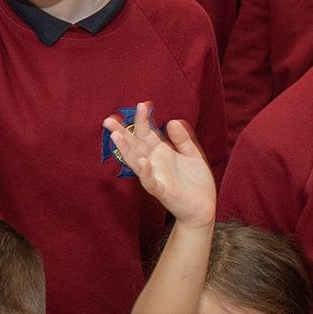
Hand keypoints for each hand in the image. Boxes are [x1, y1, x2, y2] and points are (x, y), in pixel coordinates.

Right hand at [105, 104, 216, 224]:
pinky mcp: (162, 191)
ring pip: (136, 161)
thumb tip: (172, 121)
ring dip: (126, 149)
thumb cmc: (196, 183)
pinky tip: (142, 161)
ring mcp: (156, 177)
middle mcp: (154, 163)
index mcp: (160, 153)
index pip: (146, 134)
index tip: (141, 105)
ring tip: (117, 136)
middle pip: (134, 145)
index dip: (142, 120)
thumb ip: (182, 139)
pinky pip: (151, 182)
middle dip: (122, 133)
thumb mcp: (193, 155)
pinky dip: (146, 172)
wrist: (204, 208)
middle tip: (108, 120)